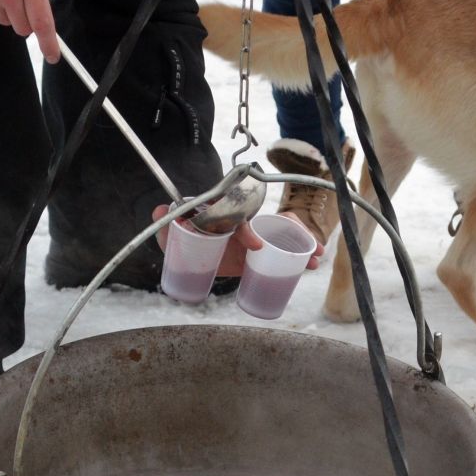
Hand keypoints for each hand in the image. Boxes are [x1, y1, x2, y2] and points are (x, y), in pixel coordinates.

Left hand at [151, 206, 325, 276]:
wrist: (197, 251)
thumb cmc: (189, 238)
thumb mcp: (176, 235)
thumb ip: (167, 225)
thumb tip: (159, 211)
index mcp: (226, 216)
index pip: (241, 219)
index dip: (249, 231)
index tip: (254, 245)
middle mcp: (246, 222)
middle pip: (275, 222)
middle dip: (295, 234)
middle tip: (307, 250)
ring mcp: (256, 236)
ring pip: (286, 234)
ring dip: (304, 244)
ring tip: (316, 260)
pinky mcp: (261, 252)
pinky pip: (284, 250)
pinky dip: (300, 256)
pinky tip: (312, 265)